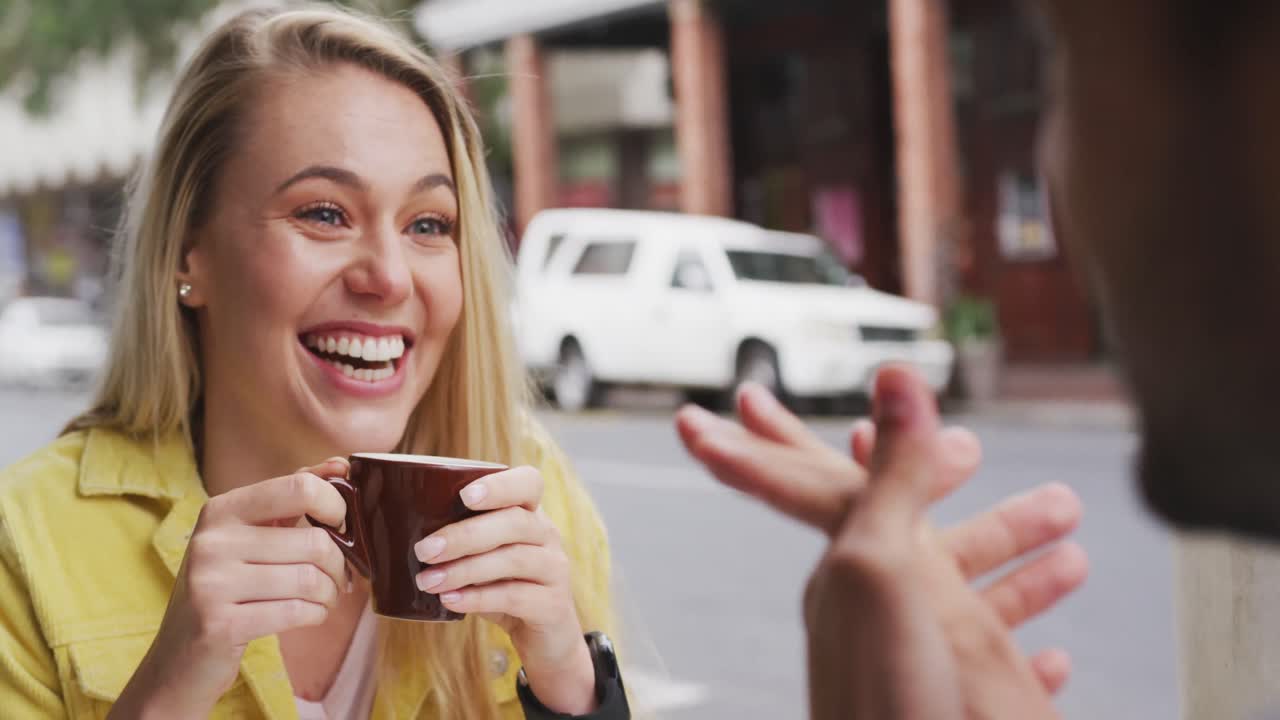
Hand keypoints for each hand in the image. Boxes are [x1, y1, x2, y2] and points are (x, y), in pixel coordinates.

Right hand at [111, 458, 349, 718]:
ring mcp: (211, 583)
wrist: (179, 661)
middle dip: (339, 565)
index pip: (299, 487)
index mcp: (221, 509)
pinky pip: (297, 612)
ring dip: (329, 594)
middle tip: (338, 577)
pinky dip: (316, 615)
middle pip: (314, 541)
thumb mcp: (251, 536)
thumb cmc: (228, 589)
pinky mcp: (219, 624)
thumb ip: (293, 498)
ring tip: (323, 598)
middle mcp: (211, 540)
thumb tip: (341, 464)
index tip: (340, 525)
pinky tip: (310, 615)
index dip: (335, 506)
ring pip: (310, 579)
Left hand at [413, 467, 594, 714]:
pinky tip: (450, 600)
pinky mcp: (553, 605)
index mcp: (531, 513)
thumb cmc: (503, 586)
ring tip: (428, 581)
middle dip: (465, 535)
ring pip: (514, 559)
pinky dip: (479, 597)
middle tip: (423, 550)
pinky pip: (515, 596)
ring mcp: (555, 569)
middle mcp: (548, 535)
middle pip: (514, 522)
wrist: (543, 637)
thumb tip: (391, 535)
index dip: (500, 486)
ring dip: (465, 569)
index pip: (528, 483)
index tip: (464, 496)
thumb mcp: (485, 557)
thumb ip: (458, 541)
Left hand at [676, 380, 1085, 694]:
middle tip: (969, 445)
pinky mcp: (944, 709)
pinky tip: (1052, 656)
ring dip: (1013, 560)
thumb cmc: (887, 699)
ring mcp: (907, 658)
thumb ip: (892, 478)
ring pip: (965, 594)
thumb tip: (894, 379)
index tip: (733, 402)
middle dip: (948, 484)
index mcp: (849, 566)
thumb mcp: (883, 566)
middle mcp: (870, 606)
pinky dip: (1023, 650)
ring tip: (1072, 538)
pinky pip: (988, 671)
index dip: (774, 436)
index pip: (807, 479)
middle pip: (914, 524)